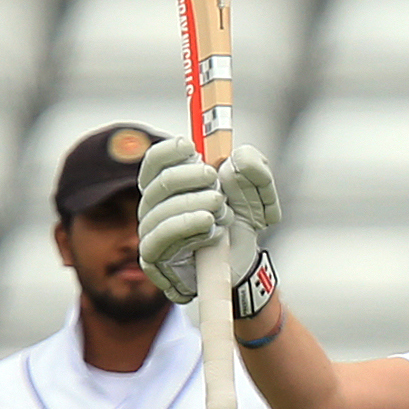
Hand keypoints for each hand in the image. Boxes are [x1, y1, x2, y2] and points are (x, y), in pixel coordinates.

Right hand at [137, 138, 281, 312]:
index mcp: (170, 182)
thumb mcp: (257, 189)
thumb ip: (253, 165)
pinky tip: (210, 226)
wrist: (242, 262)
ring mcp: (151, 229)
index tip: (192, 147)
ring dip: (197, 206)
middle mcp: (155, 204)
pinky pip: (162, 236)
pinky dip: (188, 227)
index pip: (155, 160)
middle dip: (193, 178)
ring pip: (163, 210)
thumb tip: (235, 158)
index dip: (170, 150)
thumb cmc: (239, 221)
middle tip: (217, 183)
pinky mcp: (153, 255)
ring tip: (222, 211)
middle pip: (161, 182)